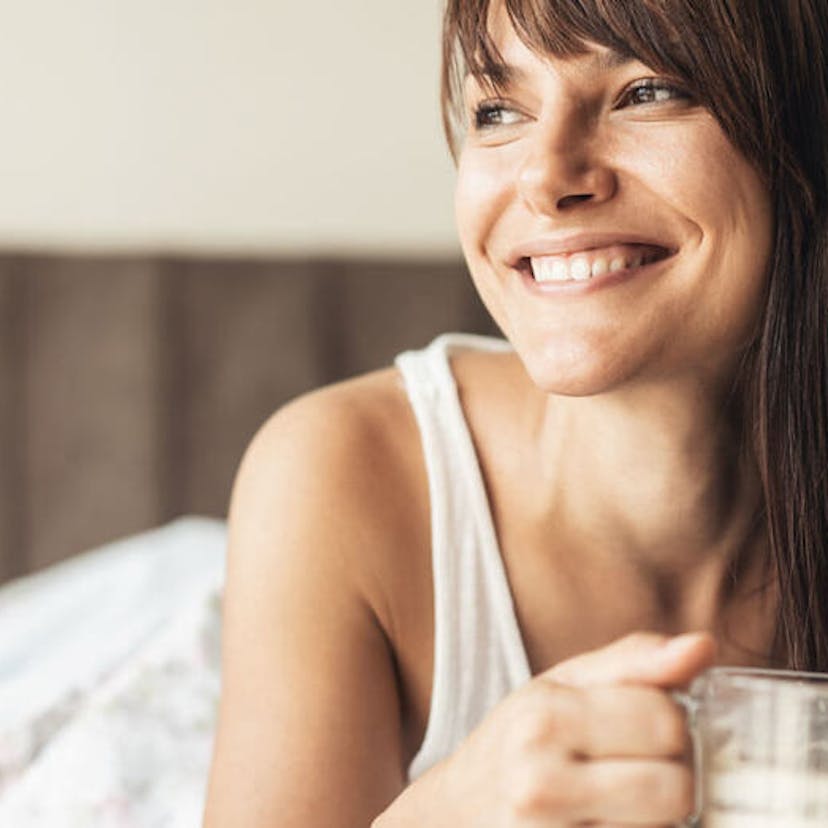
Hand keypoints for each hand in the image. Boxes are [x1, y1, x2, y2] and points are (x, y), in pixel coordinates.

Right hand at [442, 631, 715, 825]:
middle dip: (671, 776)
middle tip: (638, 769)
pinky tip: (610, 824)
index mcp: (543, 716)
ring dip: (658, 818)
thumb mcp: (562, 684)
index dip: (670, 722)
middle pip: (675, 787)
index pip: (664, 719)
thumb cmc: (518, 740)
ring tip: (622, 801)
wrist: (456, 810)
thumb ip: (634, 661)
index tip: (646, 728)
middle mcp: (541, 781)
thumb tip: (704, 645)